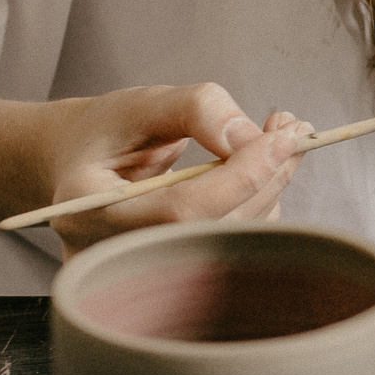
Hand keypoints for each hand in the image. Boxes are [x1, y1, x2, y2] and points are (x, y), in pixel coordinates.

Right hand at [41, 84, 308, 256]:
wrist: (77, 164)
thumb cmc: (104, 133)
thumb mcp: (140, 104)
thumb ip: (195, 109)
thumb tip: (252, 139)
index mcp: (87, 210)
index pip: (182, 209)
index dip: (242, 175)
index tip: (285, 138)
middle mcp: (112, 253)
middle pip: (214, 227)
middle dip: (266, 176)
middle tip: (297, 130)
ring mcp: (141, 270)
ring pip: (232, 238)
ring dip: (270, 185)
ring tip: (283, 137)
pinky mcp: (172, 270)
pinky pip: (232, 242)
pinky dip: (258, 201)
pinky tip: (263, 164)